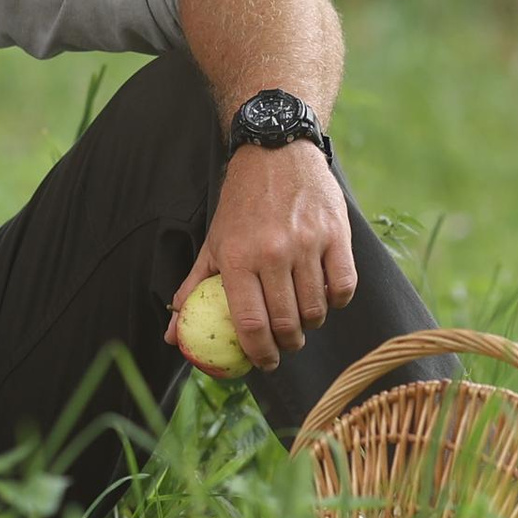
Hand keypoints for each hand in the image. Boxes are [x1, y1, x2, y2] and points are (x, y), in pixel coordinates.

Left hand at [166, 140, 356, 371]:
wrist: (275, 154)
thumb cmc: (241, 205)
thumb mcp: (212, 243)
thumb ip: (194, 289)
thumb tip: (173, 334)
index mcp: (237, 257)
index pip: (249, 323)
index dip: (258, 353)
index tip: (264, 363)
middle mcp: (272, 252)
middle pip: (286, 322)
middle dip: (287, 344)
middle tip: (286, 345)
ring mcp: (308, 244)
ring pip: (316, 309)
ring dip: (311, 324)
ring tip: (303, 319)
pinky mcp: (337, 235)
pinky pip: (344, 287)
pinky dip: (336, 301)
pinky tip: (325, 297)